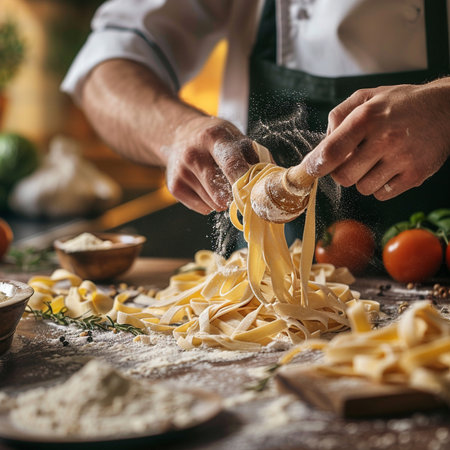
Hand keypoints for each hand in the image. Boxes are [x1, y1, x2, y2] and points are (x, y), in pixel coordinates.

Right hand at [164, 116, 256, 213]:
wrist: (178, 134)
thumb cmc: (215, 138)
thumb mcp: (235, 137)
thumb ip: (256, 157)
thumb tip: (274, 182)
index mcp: (214, 137)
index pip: (231, 163)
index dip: (244, 181)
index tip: (255, 194)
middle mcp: (194, 154)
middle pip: (220, 190)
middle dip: (236, 198)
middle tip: (243, 194)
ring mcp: (181, 172)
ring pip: (213, 203)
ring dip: (224, 201)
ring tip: (220, 184)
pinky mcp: (174, 187)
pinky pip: (202, 208)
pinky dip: (210, 204)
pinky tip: (208, 189)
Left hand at [304, 79, 449, 199]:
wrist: (446, 108)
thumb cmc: (399, 103)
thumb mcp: (366, 97)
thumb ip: (338, 116)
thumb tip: (321, 146)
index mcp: (367, 117)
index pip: (331, 151)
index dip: (315, 165)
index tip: (308, 170)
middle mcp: (384, 139)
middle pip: (343, 177)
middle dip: (341, 171)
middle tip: (353, 159)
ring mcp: (402, 159)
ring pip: (362, 188)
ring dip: (362, 178)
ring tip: (376, 160)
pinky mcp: (415, 175)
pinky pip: (382, 195)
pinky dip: (380, 186)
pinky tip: (390, 167)